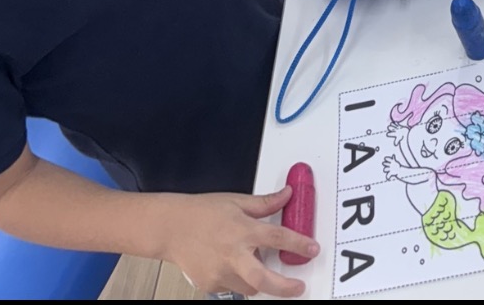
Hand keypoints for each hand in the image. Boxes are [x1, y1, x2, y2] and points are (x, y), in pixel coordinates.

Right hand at [163, 187, 317, 298]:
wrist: (170, 227)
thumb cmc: (202, 212)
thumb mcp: (236, 201)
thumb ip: (265, 203)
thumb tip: (286, 195)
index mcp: (242, 230)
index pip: (278, 238)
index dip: (299, 244)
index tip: (313, 250)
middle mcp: (233, 254)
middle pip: (264, 280)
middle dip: (285, 288)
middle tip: (299, 287)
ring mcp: (220, 273)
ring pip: (249, 287)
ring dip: (259, 281)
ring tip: (257, 265)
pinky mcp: (210, 284)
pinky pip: (232, 287)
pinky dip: (238, 279)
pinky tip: (231, 264)